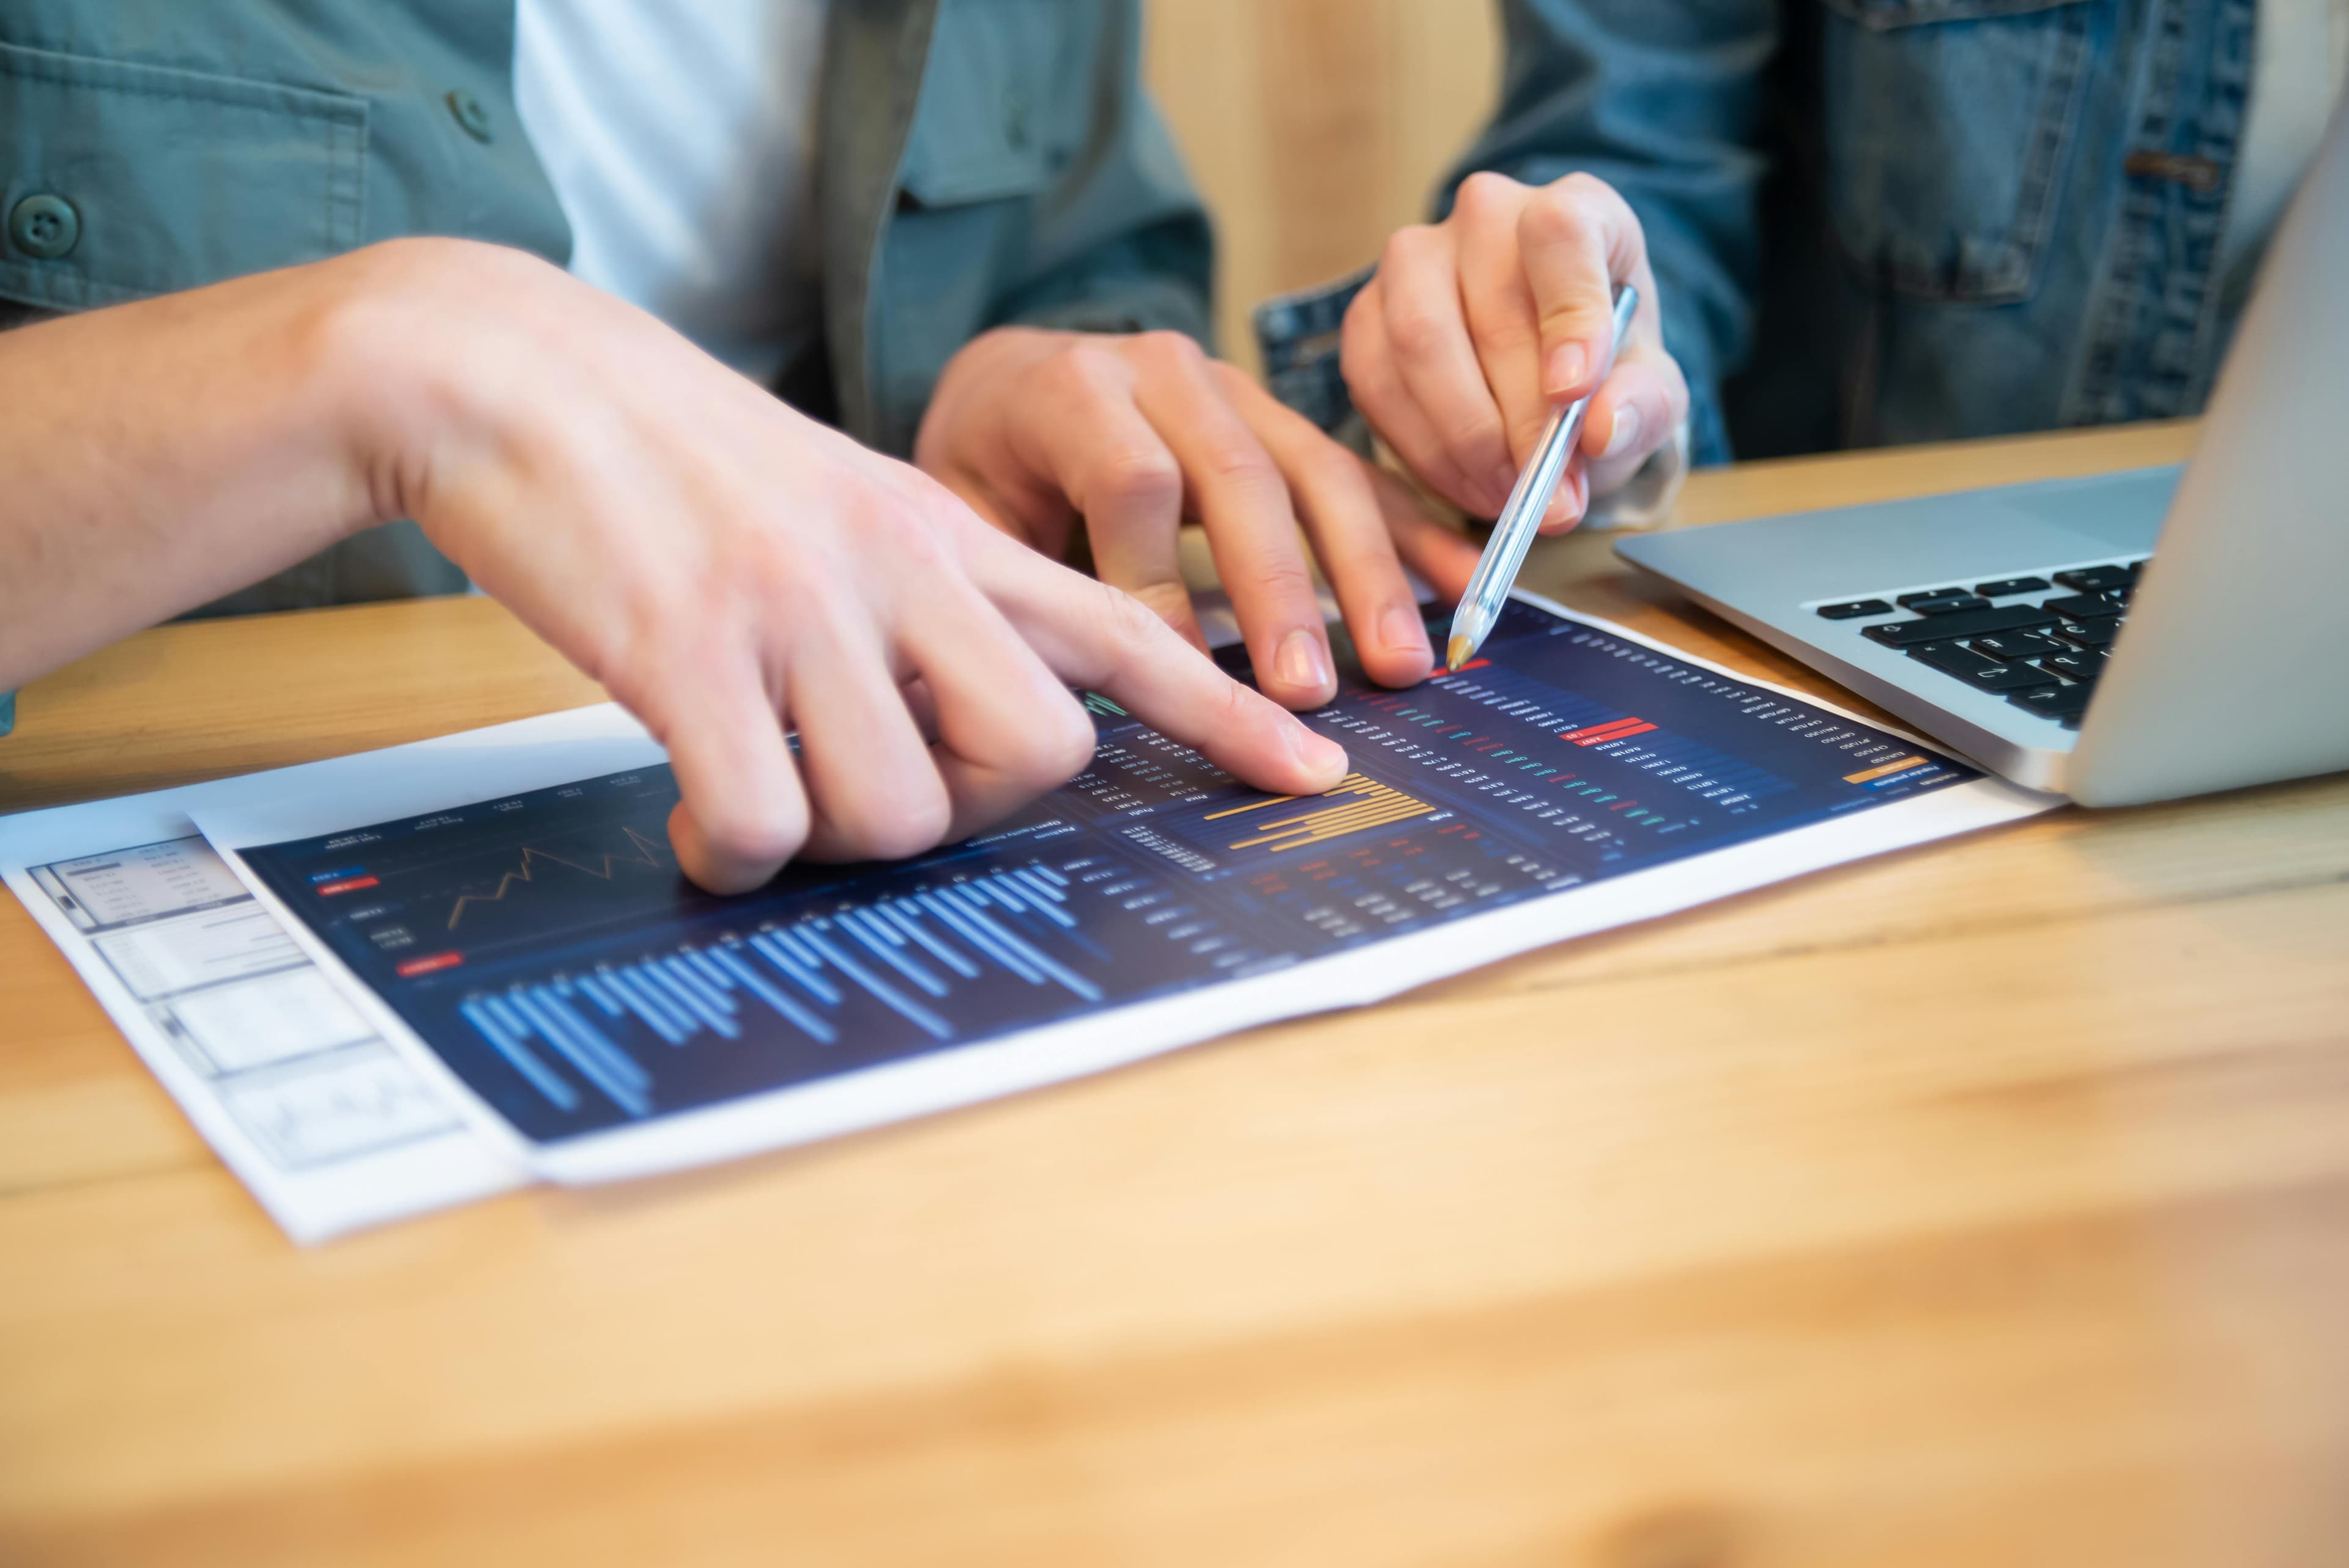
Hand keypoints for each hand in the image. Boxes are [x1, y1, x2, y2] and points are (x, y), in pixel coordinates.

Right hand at [336, 243, 1348, 890]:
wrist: (505, 374)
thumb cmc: (668, 456)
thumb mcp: (833, 500)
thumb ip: (916, 598)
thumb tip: (952, 737)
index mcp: (941, 529)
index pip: (1123, 623)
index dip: (1220, 709)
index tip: (1308, 770)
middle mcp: (894, 565)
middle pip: (1036, 754)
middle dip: (968, 808)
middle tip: (873, 780)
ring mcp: (795, 607)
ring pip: (897, 812)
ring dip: (827, 836)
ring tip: (754, 782)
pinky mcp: (688, 654)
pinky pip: (765, 825)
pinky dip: (731, 849)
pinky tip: (694, 808)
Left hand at [913, 327, 1481, 707]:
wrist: (1009, 384)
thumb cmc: (983, 469)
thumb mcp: (958, 514)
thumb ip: (1001, 577)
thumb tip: (1042, 684)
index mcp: (1070, 389)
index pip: (1133, 479)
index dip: (1155, 583)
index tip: (1181, 679)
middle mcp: (1164, 373)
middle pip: (1239, 475)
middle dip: (1277, 591)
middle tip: (1302, 691)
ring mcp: (1237, 392)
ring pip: (1316, 473)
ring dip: (1366, 575)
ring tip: (1398, 665)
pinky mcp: (1285, 424)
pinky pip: (1361, 476)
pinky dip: (1415, 533)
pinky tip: (1467, 585)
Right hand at [1342, 172, 1687, 530]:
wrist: (1544, 375)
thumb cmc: (1601, 369)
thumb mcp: (1648, 390)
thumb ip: (1643, 405)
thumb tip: (1603, 429)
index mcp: (1577, 208)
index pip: (1561, 233)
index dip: (1567, 313)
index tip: (1573, 393)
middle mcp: (1487, 215)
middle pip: (1489, 310)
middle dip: (1519, 421)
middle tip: (1548, 496)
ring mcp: (1414, 258)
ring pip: (1419, 342)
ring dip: (1466, 439)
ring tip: (1508, 495)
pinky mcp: (1367, 313)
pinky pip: (1377, 382)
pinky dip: (1423, 448)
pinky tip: (1466, 480)